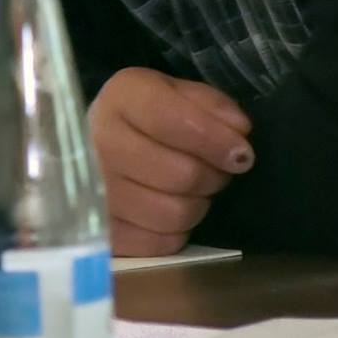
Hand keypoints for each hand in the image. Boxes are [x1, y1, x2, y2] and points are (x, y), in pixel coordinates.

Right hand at [88, 67, 251, 255]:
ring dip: (197, 204)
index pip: (174, 121)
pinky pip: (158, 243)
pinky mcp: (101, 232)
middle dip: (213, 176)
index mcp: (123, 97)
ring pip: (173, 214)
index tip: (241, 153)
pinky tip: (170, 210)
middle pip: (181, 175)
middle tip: (217, 171)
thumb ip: (211, 106)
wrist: (96, 146)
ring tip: (194, 190)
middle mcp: (100, 142)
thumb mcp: (179, 94)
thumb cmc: (147, 117)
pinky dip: (175, 232)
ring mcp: (96, 192)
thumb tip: (239, 130)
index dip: (215, 140)